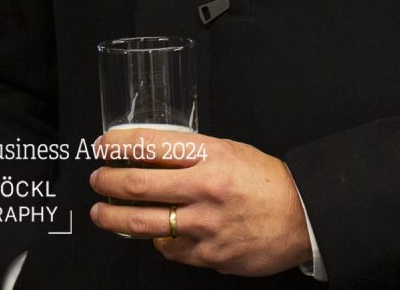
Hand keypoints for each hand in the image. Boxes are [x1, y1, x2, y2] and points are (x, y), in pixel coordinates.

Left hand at [88, 128, 312, 276]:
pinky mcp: (209, 255)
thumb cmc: (267, 182)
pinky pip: (169, 248)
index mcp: (211, 156)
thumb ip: (192, 153)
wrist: (303, 217)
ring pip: (144, 223)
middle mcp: (205, 189)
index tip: (104, 146)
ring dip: (114, 218)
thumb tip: (151, 153)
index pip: (150, 145)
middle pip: (138, 185)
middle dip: (107, 181)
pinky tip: (154, 233)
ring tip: (102, 213)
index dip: (118, 145)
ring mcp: (205, 226)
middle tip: (97, 179)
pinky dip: (158, 240)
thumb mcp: (230, 151)